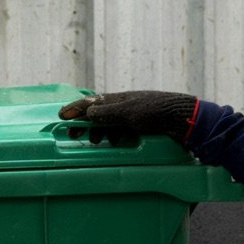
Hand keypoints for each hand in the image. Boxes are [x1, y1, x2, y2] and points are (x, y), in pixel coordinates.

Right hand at [59, 90, 199, 141]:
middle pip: (96, 114)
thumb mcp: (129, 113)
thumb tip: (87, 113)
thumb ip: (107, 114)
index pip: (89, 102)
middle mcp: (122, 106)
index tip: (61, 116)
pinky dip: (113, 137)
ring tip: (95, 142)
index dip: (74, 109)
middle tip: (73, 135)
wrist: (182, 117)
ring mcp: (131, 116)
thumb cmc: (156, 112)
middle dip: (84, 123)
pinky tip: (114, 143)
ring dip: (98, 132)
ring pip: (108, 124)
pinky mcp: (140, 126)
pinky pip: (120, 131)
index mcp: (116, 99)